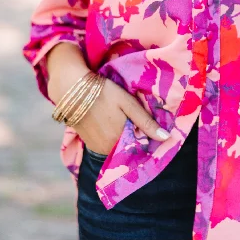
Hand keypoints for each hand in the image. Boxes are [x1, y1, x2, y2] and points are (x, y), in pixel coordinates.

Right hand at [47, 43, 169, 154]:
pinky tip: (111, 124)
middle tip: (134, 119)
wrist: (73, 90)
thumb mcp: (128, 103)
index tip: (150, 125)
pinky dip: (111, 138)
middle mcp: (109, 149)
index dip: (147, 135)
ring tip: (121, 120)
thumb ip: (146, 122)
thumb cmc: (104, 93)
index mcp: (122, 139)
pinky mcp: (89, 145)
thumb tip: (166, 138)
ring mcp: (98, 149)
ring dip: (123, 138)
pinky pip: (107, 146)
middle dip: (136, 137)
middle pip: (129, 147)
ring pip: (118, 147)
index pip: (142, 145)